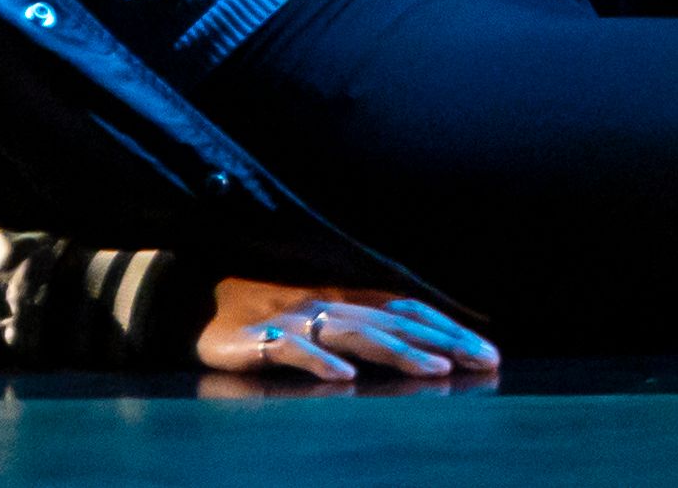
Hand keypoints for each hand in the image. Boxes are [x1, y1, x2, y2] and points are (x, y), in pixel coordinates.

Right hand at [200, 277, 500, 383]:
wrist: (188, 301)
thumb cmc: (256, 310)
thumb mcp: (312, 316)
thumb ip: (357, 324)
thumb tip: (415, 344)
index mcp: (343, 297)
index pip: (408, 309)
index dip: (449, 327)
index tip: (488, 350)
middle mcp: (327, 304)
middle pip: (395, 321)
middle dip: (444, 341)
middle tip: (485, 360)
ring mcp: (294, 320)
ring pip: (356, 334)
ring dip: (399, 352)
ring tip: (435, 370)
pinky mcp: (257, 339)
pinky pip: (293, 349)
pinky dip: (320, 362)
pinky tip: (345, 379)